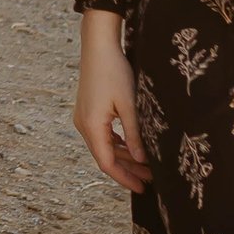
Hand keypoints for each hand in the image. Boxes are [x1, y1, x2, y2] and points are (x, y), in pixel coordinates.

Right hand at [73, 11, 148, 193]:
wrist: (98, 46)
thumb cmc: (114, 72)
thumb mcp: (129, 105)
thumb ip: (135, 134)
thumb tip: (141, 160)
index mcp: (92, 126)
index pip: (107, 163)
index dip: (124, 178)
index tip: (142, 188)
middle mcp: (84, 125)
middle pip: (105, 157)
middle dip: (127, 169)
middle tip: (150, 180)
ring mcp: (84, 118)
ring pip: (104, 146)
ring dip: (124, 157)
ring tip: (146, 165)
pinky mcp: (89, 110)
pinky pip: (103, 135)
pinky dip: (118, 144)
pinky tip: (133, 147)